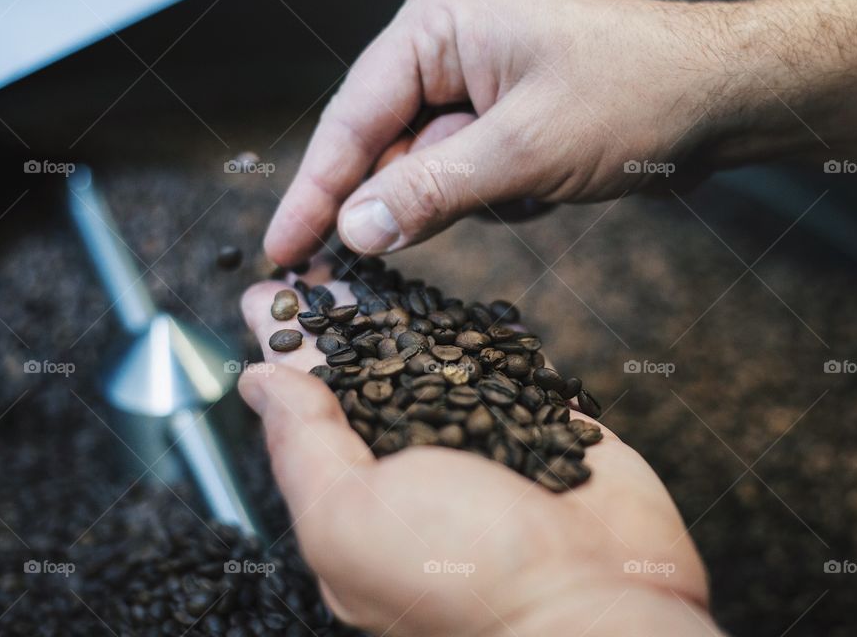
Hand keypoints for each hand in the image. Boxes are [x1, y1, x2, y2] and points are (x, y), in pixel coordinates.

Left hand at [238, 261, 719, 635]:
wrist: (599, 601)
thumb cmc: (464, 574)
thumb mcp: (349, 514)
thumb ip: (302, 446)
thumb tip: (258, 382)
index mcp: (357, 489)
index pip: (307, 401)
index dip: (286, 344)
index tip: (263, 292)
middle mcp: (413, 462)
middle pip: (365, 368)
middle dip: (338, 313)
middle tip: (313, 254)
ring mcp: (480, 438)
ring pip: (431, 358)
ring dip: (400, 310)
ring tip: (366, 258)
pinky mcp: (538, 422)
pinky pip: (502, 364)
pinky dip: (477, 332)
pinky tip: (449, 297)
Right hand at [264, 0, 727, 264]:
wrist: (720, 95)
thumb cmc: (636, 90)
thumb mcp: (525, 149)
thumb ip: (431, 190)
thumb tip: (354, 229)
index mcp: (436, 28)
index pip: (351, 119)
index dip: (313, 191)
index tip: (281, 249)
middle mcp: (444, 50)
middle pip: (381, 147)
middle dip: (401, 200)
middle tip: (383, 257)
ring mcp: (473, 88)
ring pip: (427, 172)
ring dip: (467, 200)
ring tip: (530, 184)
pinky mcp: (499, 122)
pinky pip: (465, 179)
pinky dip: (497, 198)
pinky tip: (548, 183)